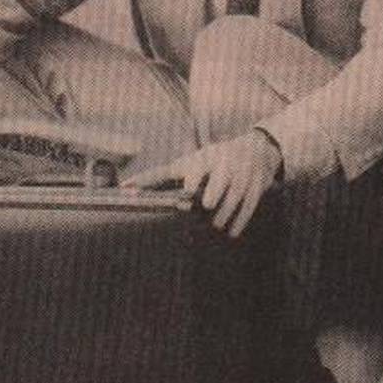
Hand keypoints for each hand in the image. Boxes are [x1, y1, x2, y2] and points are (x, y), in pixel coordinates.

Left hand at [123, 129, 281, 236]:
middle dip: (215, 191)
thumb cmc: (210, 160)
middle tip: (206, 204)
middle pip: (220, 179)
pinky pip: (249, 205)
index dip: (193, 177)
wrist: (257, 149)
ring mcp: (243, 175)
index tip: (189, 189)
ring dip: (225, 212)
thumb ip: (159, 176)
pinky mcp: (257, 186)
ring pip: (235, 196)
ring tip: (216, 225)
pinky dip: (240, 220)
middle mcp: (224, 164)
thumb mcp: (188, 162)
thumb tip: (125, 188)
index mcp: (204, 158)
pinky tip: (232, 233)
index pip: (197, 168)